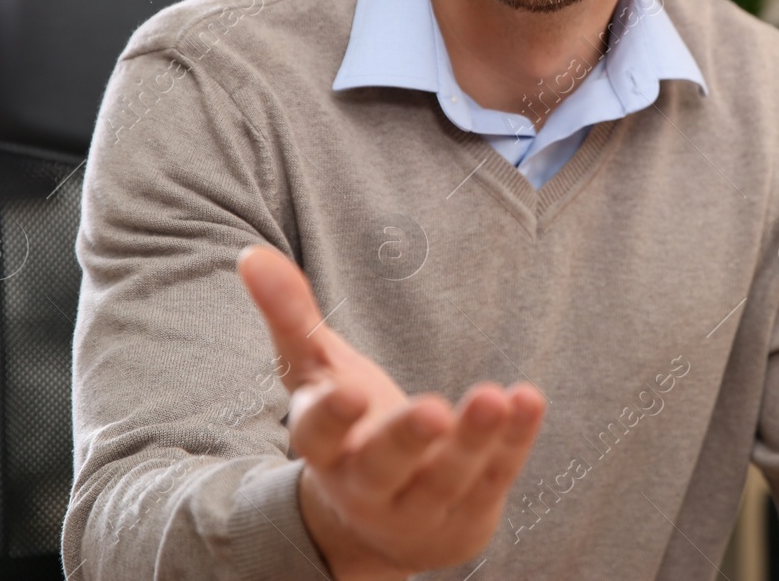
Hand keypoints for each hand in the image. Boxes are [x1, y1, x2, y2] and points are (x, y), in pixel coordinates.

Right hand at [237, 245, 545, 580]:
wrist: (384, 524)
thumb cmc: (349, 429)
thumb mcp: (318, 374)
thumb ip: (291, 318)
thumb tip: (252, 254)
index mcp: (325, 449)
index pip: (317, 437)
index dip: (331, 417)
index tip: (350, 392)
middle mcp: (368, 485)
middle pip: (383, 467)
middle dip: (405, 440)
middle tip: (432, 410)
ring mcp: (422, 506)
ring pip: (447, 477)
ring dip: (474, 439)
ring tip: (492, 397)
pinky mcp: (470, 510)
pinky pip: (495, 475)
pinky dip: (513, 440)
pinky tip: (527, 400)